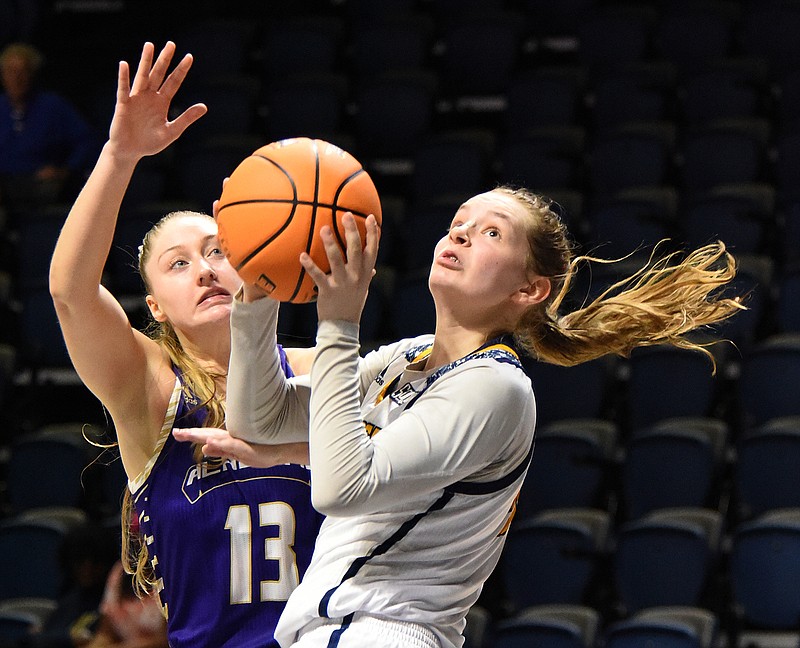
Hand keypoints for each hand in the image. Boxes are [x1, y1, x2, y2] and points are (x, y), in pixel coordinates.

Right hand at [107, 41, 205, 161]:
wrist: (130, 151)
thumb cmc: (150, 142)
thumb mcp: (172, 131)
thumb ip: (187, 118)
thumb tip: (204, 106)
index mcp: (162, 102)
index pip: (174, 82)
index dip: (181, 70)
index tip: (189, 57)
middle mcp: (149, 96)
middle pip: (159, 74)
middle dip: (165, 59)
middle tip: (171, 44)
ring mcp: (136, 98)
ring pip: (142, 76)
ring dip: (145, 61)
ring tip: (150, 45)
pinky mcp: (123, 104)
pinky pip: (123, 89)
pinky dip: (124, 77)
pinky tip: (124, 64)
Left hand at [173, 427, 309, 466]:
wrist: (283, 450)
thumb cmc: (262, 451)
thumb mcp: (238, 454)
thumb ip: (222, 451)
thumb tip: (204, 448)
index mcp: (228, 440)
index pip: (207, 436)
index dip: (192, 435)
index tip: (176, 433)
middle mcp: (232, 438)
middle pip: (209, 434)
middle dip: (192, 434)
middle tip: (176, 433)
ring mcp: (239, 442)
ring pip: (218, 437)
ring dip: (204, 436)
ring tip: (189, 435)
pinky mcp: (246, 447)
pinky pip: (231, 444)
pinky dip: (221, 443)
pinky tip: (210, 441)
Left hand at [301, 212, 379, 322]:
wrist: (343, 325)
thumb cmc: (353, 303)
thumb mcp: (363, 288)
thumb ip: (366, 275)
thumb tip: (373, 268)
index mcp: (365, 273)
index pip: (372, 250)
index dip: (373, 233)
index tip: (372, 217)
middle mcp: (356, 276)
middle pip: (355, 250)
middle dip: (352, 231)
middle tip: (346, 215)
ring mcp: (342, 283)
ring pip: (337, 259)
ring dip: (330, 243)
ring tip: (324, 228)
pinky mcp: (327, 291)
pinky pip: (318, 276)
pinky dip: (310, 265)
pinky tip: (302, 255)